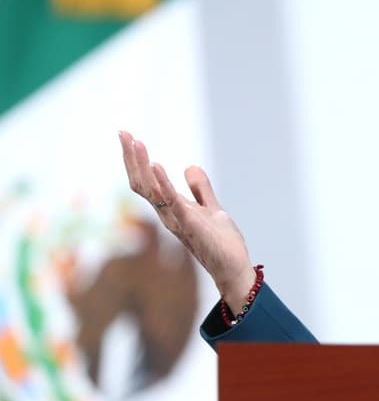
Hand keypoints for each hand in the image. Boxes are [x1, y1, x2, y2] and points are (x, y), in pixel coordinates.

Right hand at [118, 130, 255, 311]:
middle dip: (131, 158)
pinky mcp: (192, 225)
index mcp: (171, 208)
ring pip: (152, 191)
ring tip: (136, 142)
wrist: (234, 268)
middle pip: (142, 184)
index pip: (146, 182)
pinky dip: (163, 183)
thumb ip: (201, 190)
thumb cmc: (221, 243)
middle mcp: (168, 214)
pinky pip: (173, 202)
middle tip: (123, 133)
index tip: (128, 136)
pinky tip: (156, 165)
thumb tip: (190, 167)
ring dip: (142, 165)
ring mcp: (178, 220)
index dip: (135, 161)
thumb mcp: (212, 208)